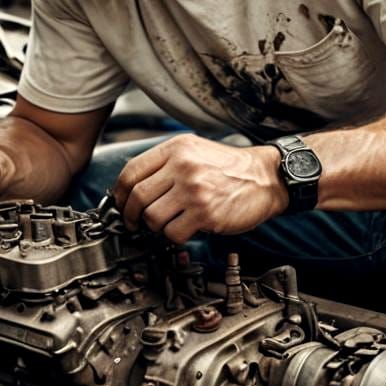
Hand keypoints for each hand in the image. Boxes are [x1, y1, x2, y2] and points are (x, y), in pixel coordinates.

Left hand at [112, 134, 287, 243]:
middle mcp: (183, 166)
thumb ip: (165, 163)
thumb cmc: (229, 167)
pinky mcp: (205, 213)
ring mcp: (194, 190)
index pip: (132, 171)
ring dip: (154, 226)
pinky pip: (173, 233)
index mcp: (176, 149)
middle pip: (137, 196)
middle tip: (133, 223)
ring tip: (164, 224)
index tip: (120, 203)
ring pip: (152, 217)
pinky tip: (183, 229)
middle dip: (130, 215)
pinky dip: (173, 236)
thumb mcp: (195, 151)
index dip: (120, 192)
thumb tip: (132, 186)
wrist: (265, 178)